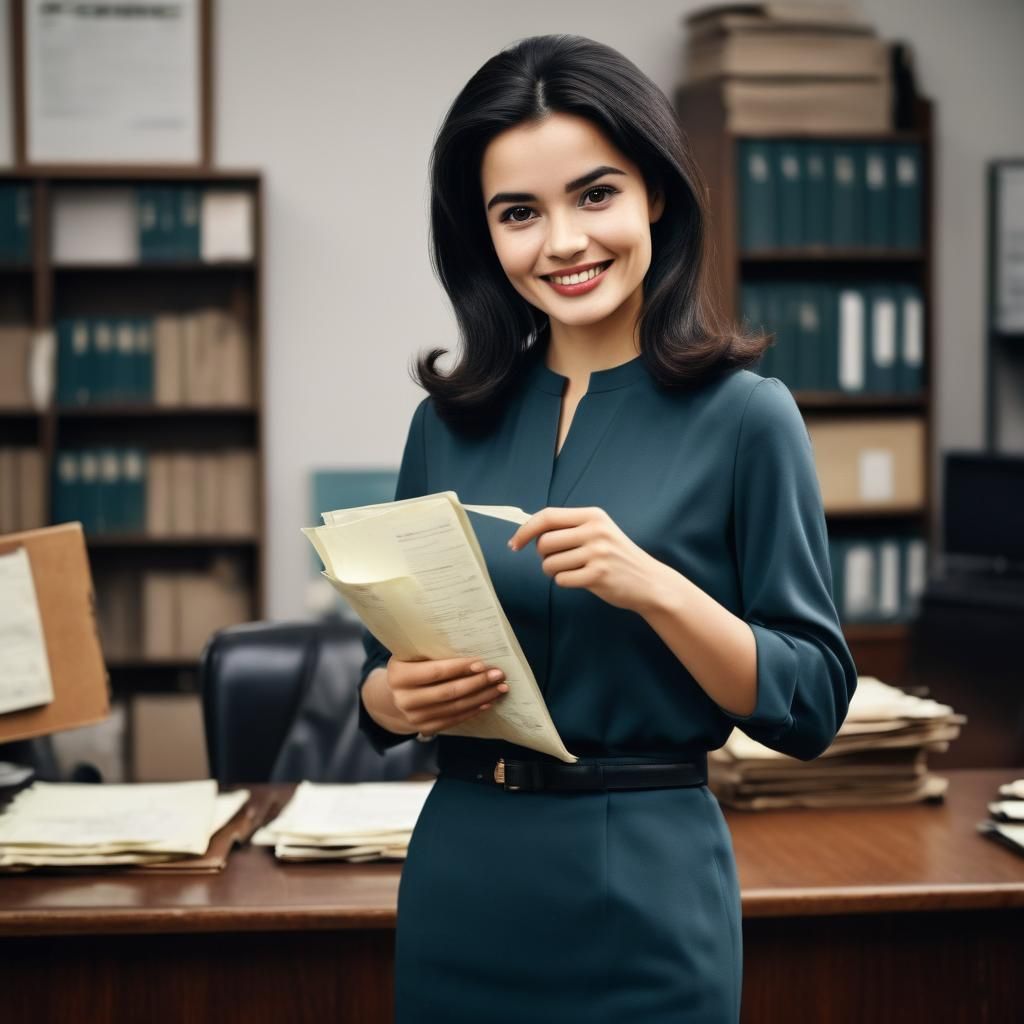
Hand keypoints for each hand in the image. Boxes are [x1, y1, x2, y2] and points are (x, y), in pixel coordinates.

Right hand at [385, 655, 508, 737]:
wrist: (396, 695)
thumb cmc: (411, 667)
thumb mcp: (413, 655)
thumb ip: (432, 652)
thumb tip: (470, 646)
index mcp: (398, 675)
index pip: (435, 672)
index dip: (460, 668)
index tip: (482, 663)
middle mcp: (404, 699)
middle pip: (448, 692)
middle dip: (477, 683)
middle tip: (498, 675)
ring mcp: (414, 717)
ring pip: (454, 707)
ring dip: (481, 697)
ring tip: (500, 688)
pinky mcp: (425, 729)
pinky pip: (454, 720)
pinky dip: (473, 710)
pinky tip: (487, 702)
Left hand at [508, 506, 664, 613]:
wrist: (649, 581)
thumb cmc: (616, 556)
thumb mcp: (598, 531)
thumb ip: (569, 528)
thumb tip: (527, 531)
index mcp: (592, 516)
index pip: (547, 517)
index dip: (525, 530)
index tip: (515, 543)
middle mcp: (595, 531)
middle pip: (544, 542)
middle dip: (543, 556)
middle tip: (558, 560)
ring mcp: (597, 553)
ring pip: (550, 564)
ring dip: (554, 571)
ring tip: (573, 570)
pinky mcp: (598, 575)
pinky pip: (562, 580)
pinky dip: (565, 582)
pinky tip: (582, 580)